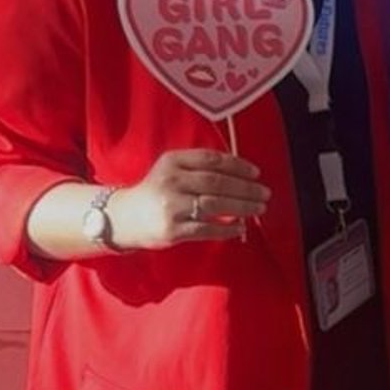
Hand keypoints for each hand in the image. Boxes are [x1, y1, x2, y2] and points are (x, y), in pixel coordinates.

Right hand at [111, 149, 270, 249]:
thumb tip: (241, 174)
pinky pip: (207, 228)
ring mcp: (172, 206)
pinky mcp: (173, 229)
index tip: (256, 173)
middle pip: (217, 182)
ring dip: (242, 207)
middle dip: (246, 188)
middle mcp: (171, 180)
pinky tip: (240, 227)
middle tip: (265, 193)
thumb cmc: (156, 192)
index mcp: (172, 161)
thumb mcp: (171, 170)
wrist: (124, 218)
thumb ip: (199, 167)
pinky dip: (227, 228)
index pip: (212, 159)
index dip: (238, 165)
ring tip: (259, 208)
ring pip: (216, 204)